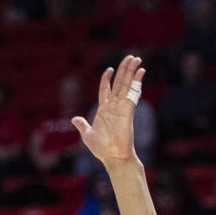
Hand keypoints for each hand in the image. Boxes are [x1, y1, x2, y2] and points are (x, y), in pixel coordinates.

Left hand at [71, 55, 144, 169]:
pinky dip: (137, 83)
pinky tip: (141, 72)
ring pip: (127, 85)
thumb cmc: (101, 149)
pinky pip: (133, 93)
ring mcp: (122, 107)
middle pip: (119, 83)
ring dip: (131, 71)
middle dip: (124, 70)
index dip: (107, 79)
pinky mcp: (128, 110)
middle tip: (131, 57)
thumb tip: (74, 119)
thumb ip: (82, 125)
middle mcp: (114, 106)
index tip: (109, 69)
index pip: (105, 90)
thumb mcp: (88, 135)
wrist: (113, 157)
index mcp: (103, 110)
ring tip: (136, 58)